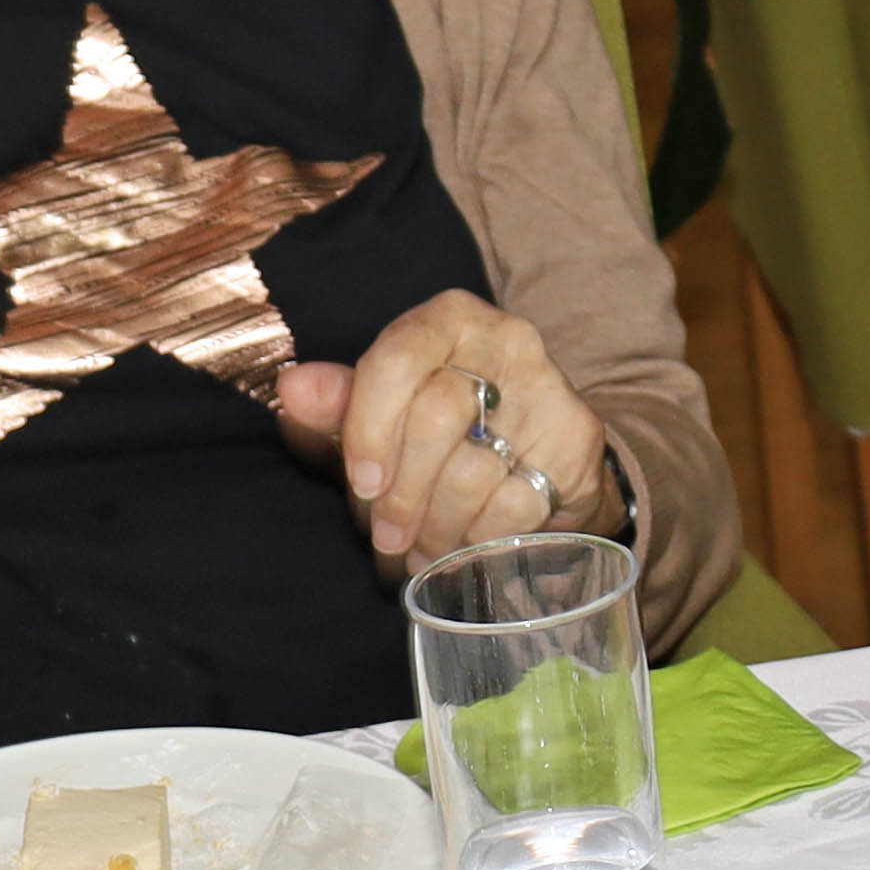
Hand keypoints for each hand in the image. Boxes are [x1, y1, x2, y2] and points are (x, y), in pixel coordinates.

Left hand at [271, 294, 622, 577]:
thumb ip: (335, 406)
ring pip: (475, 470)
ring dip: (437, 527)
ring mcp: (549, 388)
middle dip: (403, 492)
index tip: (361, 484)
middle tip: (387, 538)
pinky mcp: (576, 440)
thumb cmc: (437, 434)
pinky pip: (515, 504)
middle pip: (439, 415)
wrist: (532, 456)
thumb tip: (293, 386)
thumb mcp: (377, 418)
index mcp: (448, 320)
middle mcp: (506, 340)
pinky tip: (464, 547)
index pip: (397, 358)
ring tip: (419, 550)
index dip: (370, 427)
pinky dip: (479, 538)